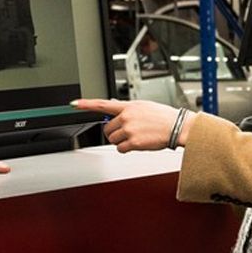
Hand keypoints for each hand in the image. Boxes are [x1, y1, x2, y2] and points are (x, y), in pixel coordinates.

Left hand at [72, 99, 191, 152]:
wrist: (177, 127)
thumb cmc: (163, 117)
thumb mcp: (143, 106)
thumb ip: (126, 107)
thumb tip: (112, 105)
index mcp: (128, 106)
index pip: (102, 104)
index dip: (86, 104)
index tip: (74, 104)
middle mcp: (126, 116)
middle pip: (107, 129)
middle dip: (114, 133)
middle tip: (128, 133)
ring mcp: (129, 129)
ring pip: (113, 140)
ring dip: (121, 141)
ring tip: (136, 137)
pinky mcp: (133, 142)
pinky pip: (121, 149)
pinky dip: (126, 149)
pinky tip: (138, 144)